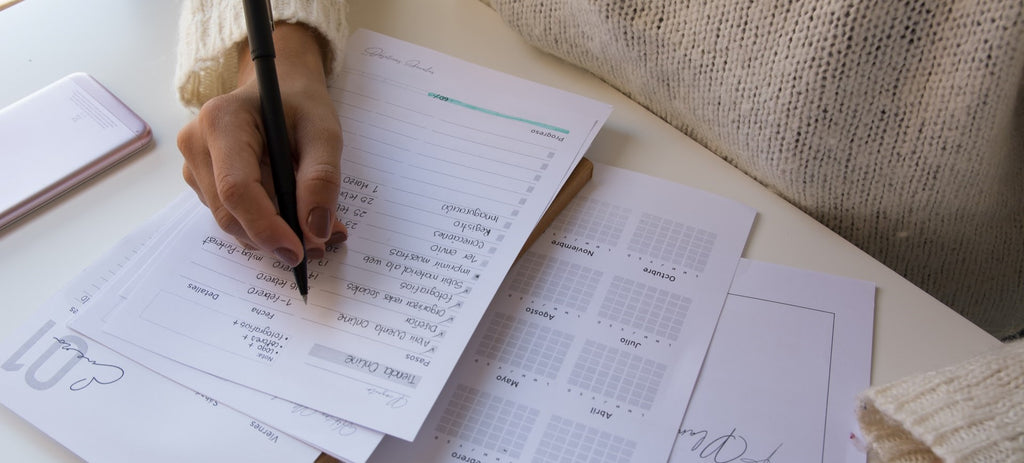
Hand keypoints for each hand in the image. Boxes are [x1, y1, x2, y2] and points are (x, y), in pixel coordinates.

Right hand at [178, 23, 345, 264]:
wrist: (279, 89)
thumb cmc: (301, 105)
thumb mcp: (324, 133)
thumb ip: (322, 179)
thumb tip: (316, 230)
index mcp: (221, 121)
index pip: (236, 189)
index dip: (266, 227)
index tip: (298, 251)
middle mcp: (196, 144)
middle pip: (229, 212)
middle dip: (273, 237)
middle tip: (319, 245)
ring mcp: (194, 166)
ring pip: (230, 221)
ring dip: (272, 234)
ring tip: (315, 229)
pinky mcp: (202, 182)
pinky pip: (232, 216)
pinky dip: (264, 226)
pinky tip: (293, 216)